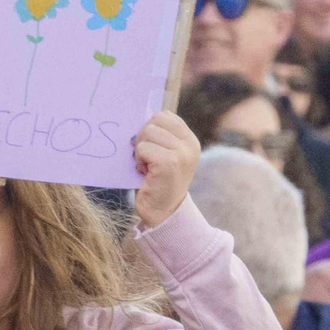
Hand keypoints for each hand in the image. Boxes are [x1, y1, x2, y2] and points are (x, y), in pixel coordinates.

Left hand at [133, 111, 198, 227]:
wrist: (163, 213)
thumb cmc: (158, 182)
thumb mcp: (166, 155)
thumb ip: (160, 136)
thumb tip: (140, 119)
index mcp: (190, 140)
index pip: (165, 116)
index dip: (151, 128)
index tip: (151, 147)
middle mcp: (190, 145)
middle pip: (155, 120)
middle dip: (144, 137)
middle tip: (146, 157)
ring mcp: (181, 153)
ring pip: (148, 133)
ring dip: (141, 150)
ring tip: (147, 166)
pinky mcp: (169, 162)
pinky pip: (143, 148)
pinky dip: (139, 160)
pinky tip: (145, 173)